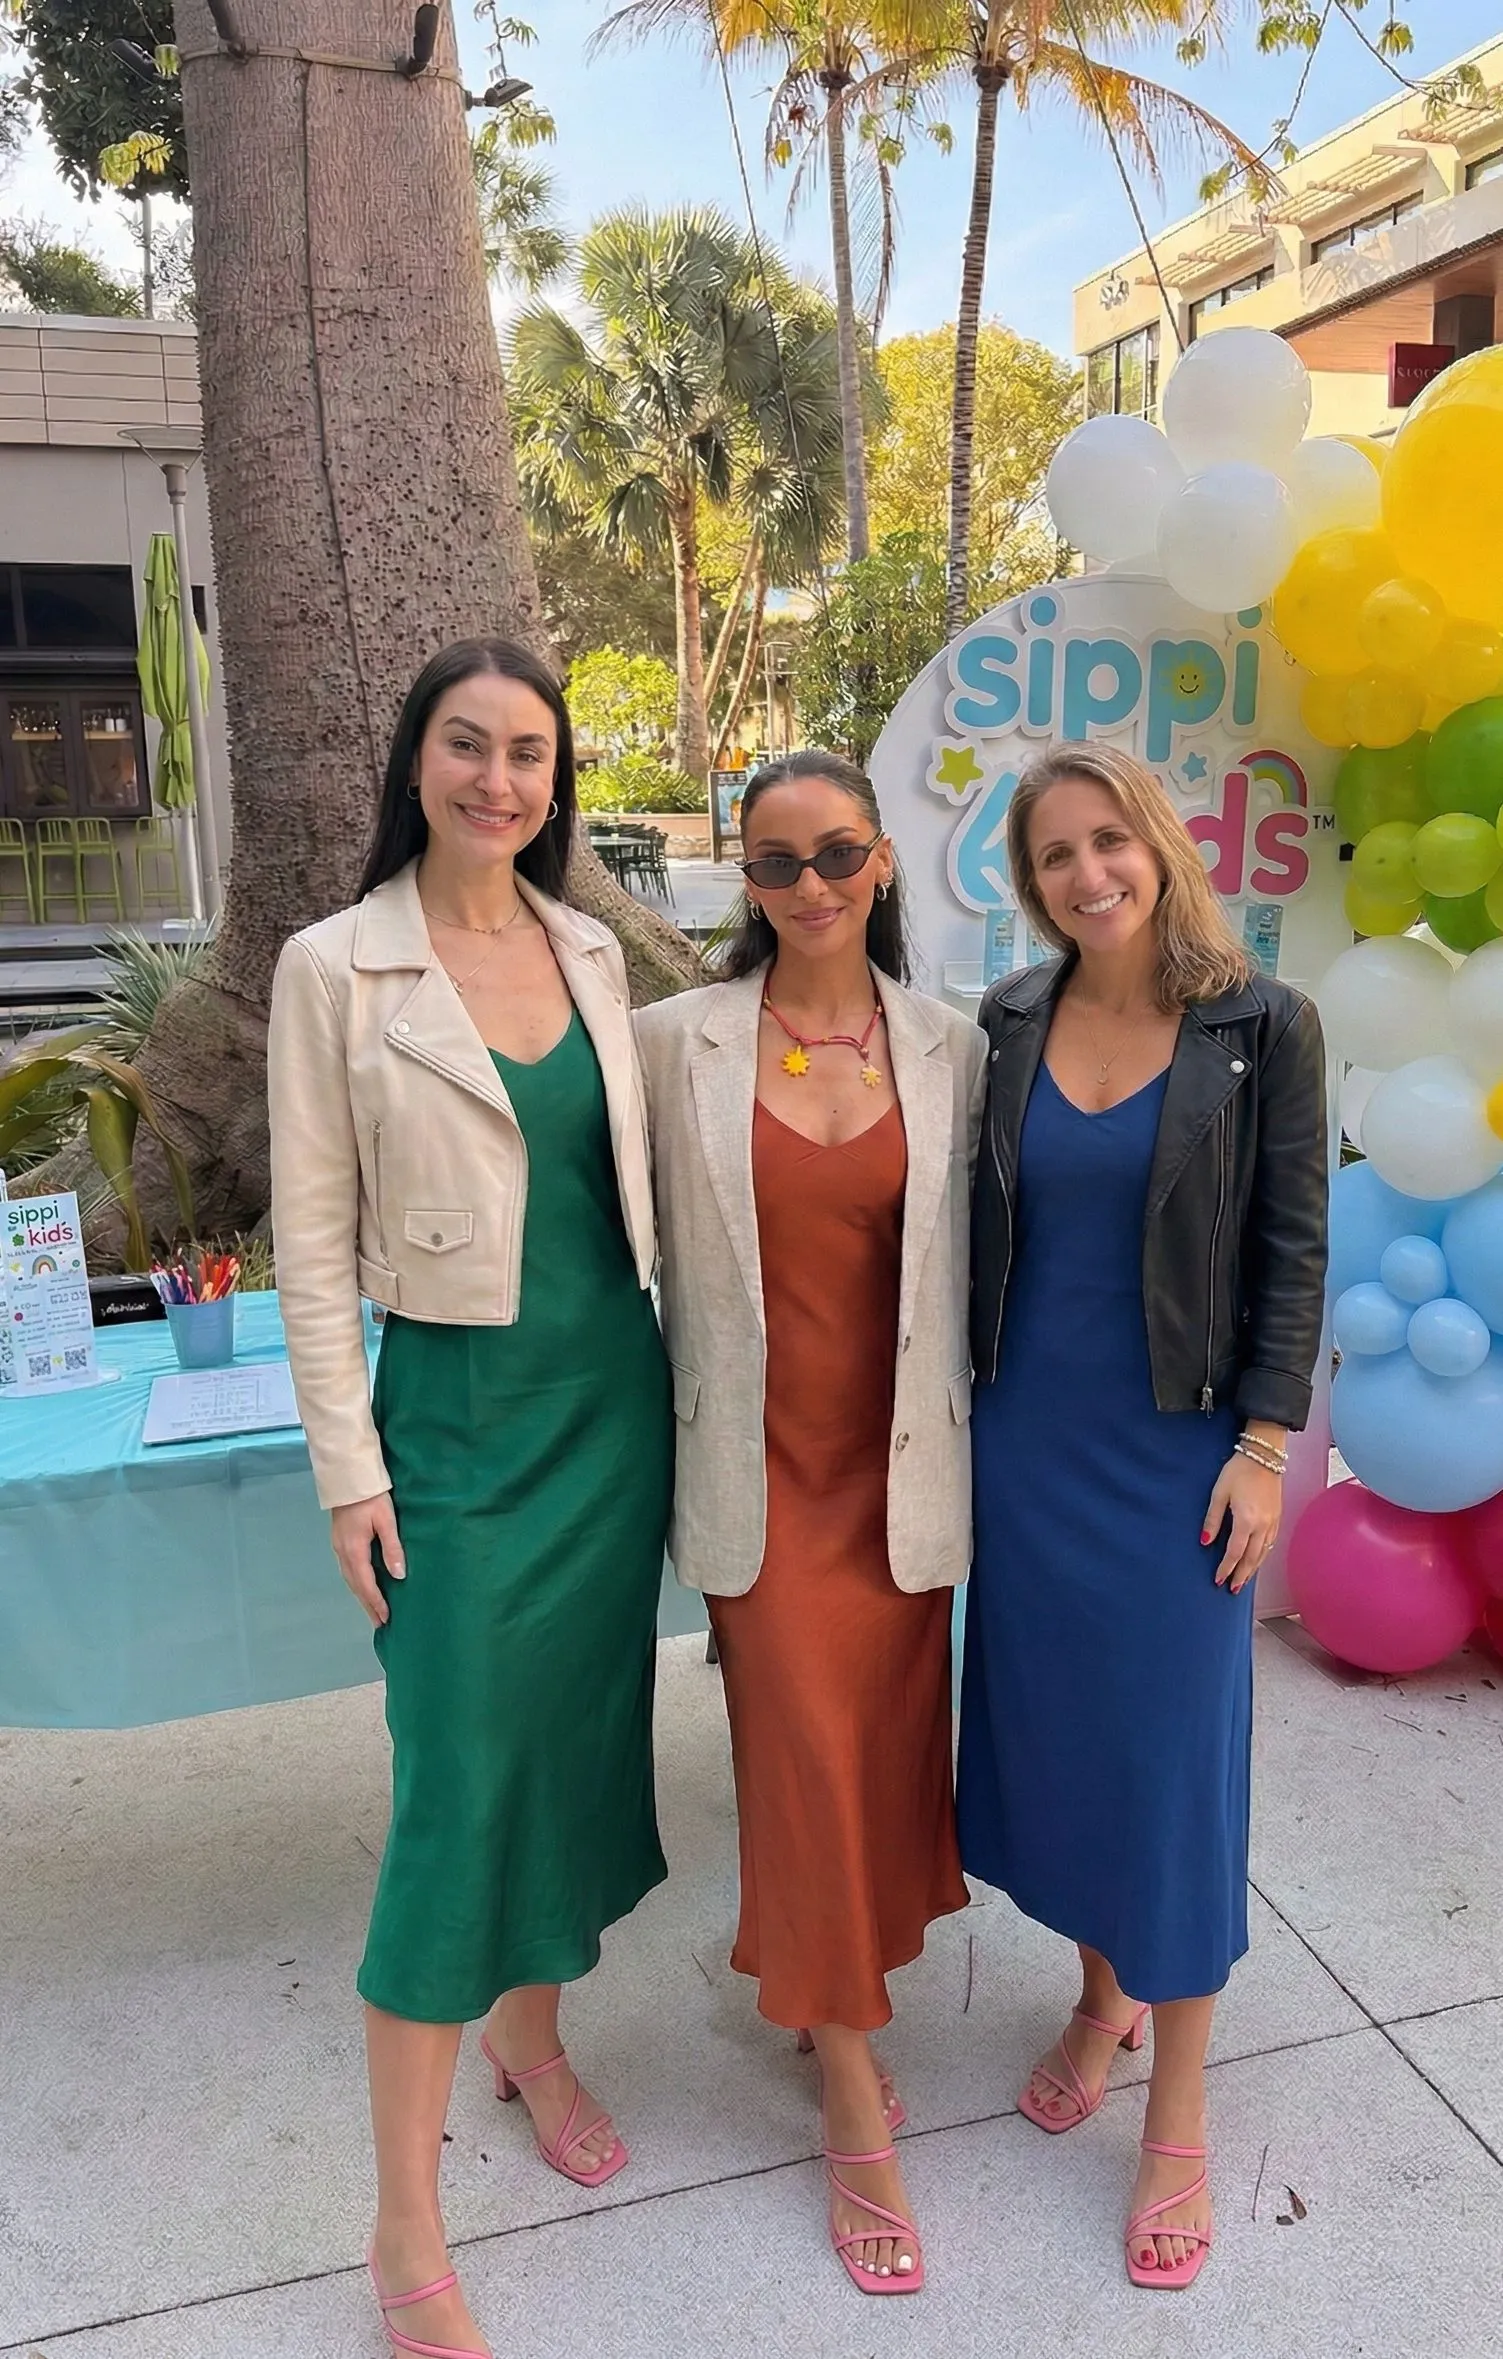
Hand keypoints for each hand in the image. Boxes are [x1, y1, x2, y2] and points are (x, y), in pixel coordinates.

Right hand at [330, 1493, 403, 1624]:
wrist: (348, 1477)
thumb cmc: (371, 1496)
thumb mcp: (386, 1520)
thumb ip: (392, 1548)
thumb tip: (399, 1576)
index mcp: (354, 1550)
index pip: (366, 1584)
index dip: (376, 1602)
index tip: (386, 1618)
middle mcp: (343, 1552)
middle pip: (355, 1585)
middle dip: (367, 1605)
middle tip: (380, 1623)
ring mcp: (338, 1546)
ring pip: (350, 1578)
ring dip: (361, 1595)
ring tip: (373, 1610)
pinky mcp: (339, 1540)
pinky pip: (348, 1569)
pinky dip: (357, 1582)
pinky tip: (364, 1585)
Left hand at [1201, 1452, 1280, 1592]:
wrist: (1264, 1454)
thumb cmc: (1238, 1471)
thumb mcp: (1218, 1493)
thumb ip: (1212, 1519)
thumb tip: (1205, 1542)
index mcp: (1246, 1520)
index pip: (1235, 1552)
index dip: (1226, 1568)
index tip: (1218, 1580)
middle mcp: (1263, 1524)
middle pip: (1252, 1558)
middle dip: (1241, 1575)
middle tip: (1232, 1589)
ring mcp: (1273, 1521)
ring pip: (1263, 1553)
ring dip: (1253, 1569)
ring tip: (1243, 1581)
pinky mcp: (1278, 1516)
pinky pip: (1270, 1543)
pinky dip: (1262, 1556)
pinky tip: (1257, 1560)